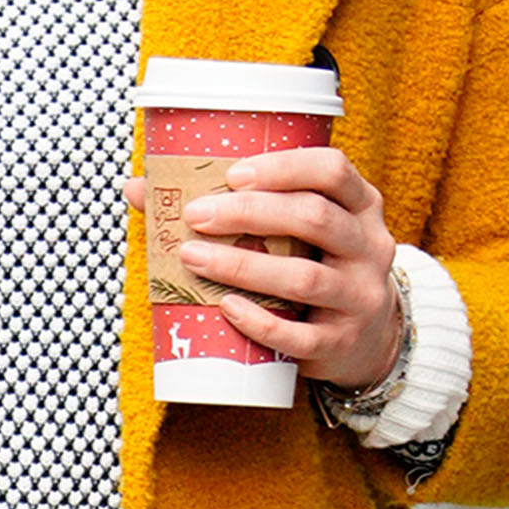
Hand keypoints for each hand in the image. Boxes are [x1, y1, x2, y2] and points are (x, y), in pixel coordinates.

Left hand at [125, 148, 402, 388]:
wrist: (364, 338)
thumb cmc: (313, 266)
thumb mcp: (294, 231)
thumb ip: (231, 203)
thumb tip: (138, 186)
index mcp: (359, 206)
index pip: (334, 170)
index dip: (284, 167)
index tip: (233, 174)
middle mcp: (370, 247)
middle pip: (314, 218)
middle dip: (250, 213)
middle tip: (196, 215)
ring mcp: (360, 297)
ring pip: (304, 278)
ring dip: (243, 266)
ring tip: (193, 257)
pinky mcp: (342, 342)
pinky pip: (301, 336)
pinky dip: (260, 323)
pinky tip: (226, 308)